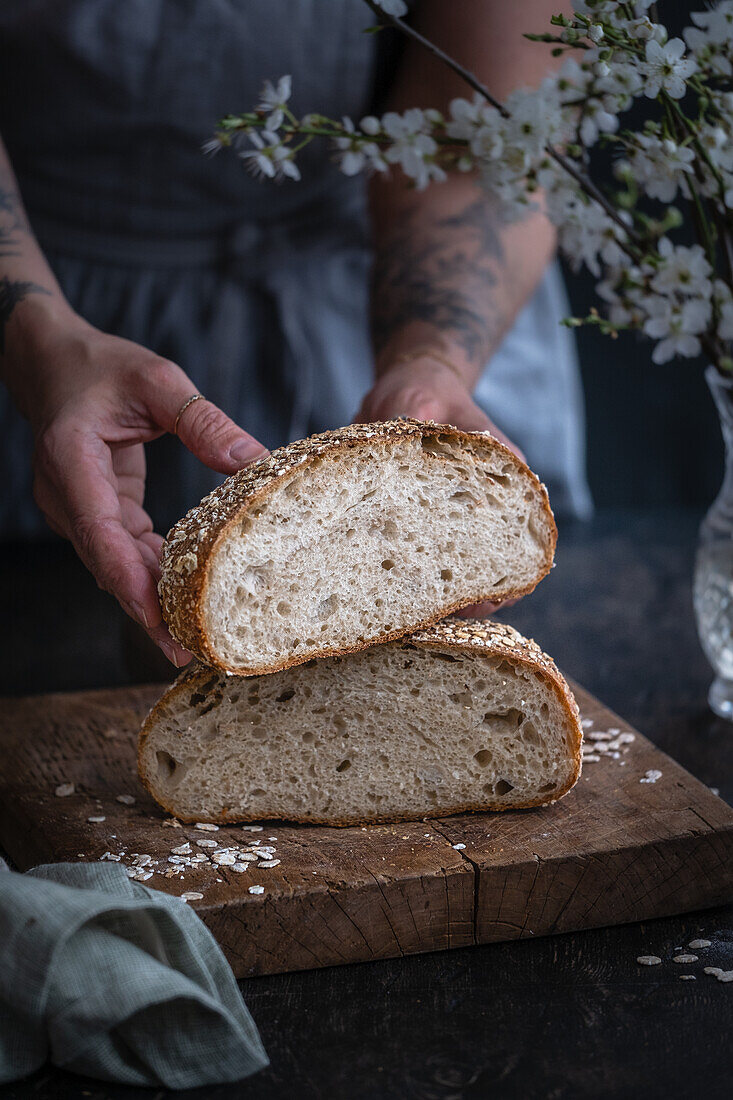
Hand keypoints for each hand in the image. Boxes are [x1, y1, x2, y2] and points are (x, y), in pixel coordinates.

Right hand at [7, 305, 267, 664]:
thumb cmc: (100, 367)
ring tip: (194, 638)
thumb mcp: (157, 381)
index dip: (128, 579)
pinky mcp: (96, 510)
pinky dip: (152, 573)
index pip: (99, 531)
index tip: (158, 618)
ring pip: (114, 565)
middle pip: (107, 564)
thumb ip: (202, 420)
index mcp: (72, 459)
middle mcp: (67, 494)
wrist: (53, 362)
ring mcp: (77, 508)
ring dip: (151, 599)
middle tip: (189, 650)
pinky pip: (124, 550)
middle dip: (146, 609)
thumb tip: (254, 459)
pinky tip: (186, 596)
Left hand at [357, 355, 522, 617]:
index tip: (482, 604)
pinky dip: (412, 591)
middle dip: (469, 605)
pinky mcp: (425, 533)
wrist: (404, 394)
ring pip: (456, 578)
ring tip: (408, 625)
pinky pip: (424, 570)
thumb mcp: (421, 395)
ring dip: (438, 603)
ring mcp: (456, 526)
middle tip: (436, 625)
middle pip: (490, 571)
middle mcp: (484, 510)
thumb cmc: (421, 391)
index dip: (506, 579)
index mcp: (505, 480)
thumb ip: (422, 408)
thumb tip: (417, 416)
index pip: (521, 538)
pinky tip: (388, 608)